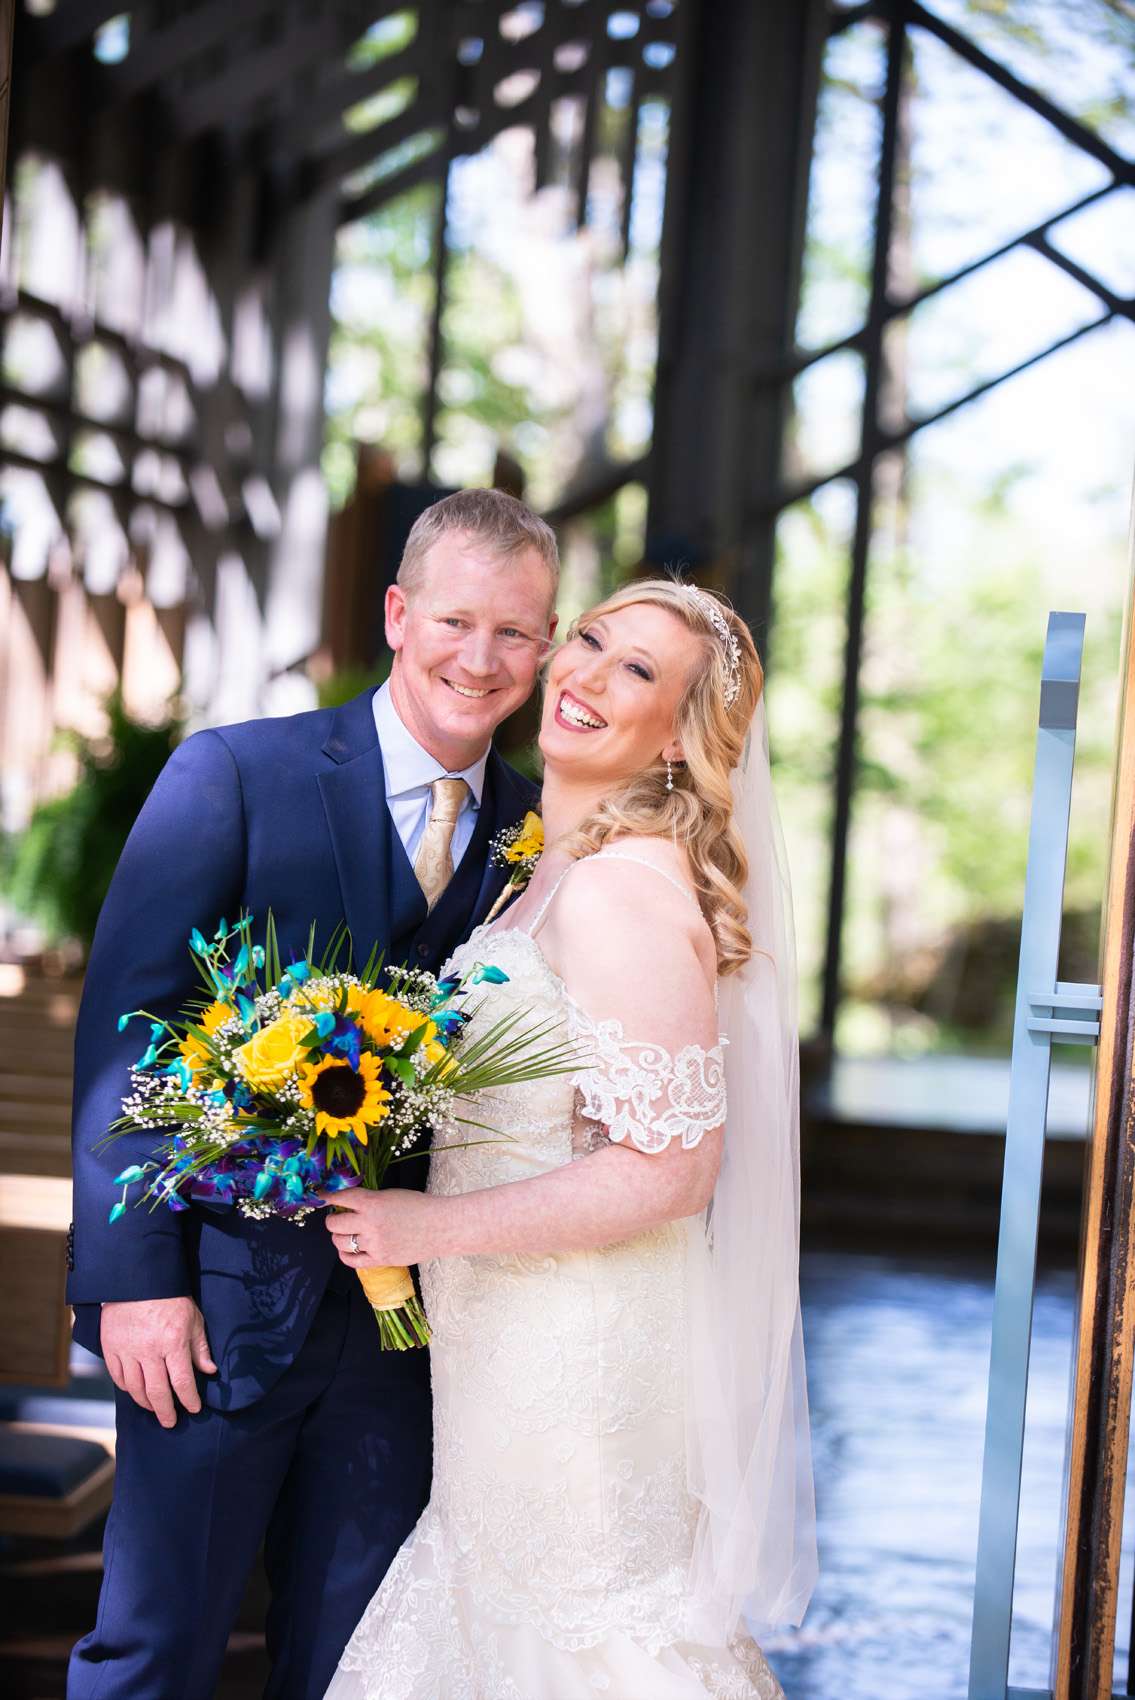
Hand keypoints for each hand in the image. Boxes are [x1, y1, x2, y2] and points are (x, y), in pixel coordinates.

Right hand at [100, 1297, 216, 1428]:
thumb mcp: (193, 1318)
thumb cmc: (171, 1298)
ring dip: (146, 1403)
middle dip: (166, 1412)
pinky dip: (127, 1389)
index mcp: (173, 1343)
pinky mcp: (110, 1347)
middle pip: (157, 1392)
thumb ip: (200, 1347)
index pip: (182, 1382)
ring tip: (154, 1408)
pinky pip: (118, 1377)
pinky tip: (136, 1392)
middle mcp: (149, 1351)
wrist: (138, 1279)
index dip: (189, 1400)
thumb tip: (209, 1371)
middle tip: (170, 1422)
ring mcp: (127, 1351)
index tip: (194, 1408)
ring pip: (136, 1389)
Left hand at [318, 1188, 444, 1266]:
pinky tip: (349, 1249)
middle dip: (331, 1219)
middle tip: (336, 1217)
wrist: (441, 1227)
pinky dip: (346, 1254)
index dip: (327, 1196)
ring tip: (344, 1233)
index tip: (320, 1196)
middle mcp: (370, 1224)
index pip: (340, 1198)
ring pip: (340, 1243)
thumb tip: (346, 1205)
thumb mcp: (391, 1195)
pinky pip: (351, 1261)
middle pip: (334, 1223)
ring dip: (338, 1237)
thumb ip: (368, 1200)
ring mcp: (374, 1244)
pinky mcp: (380, 1260)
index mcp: (373, 1202)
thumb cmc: (419, 1207)